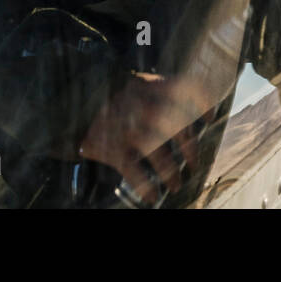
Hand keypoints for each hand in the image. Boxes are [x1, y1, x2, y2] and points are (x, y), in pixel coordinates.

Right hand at [79, 71, 216, 205]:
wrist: (71, 110)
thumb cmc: (114, 102)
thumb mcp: (137, 88)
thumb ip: (161, 96)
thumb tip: (194, 119)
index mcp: (148, 85)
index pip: (182, 87)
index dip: (201, 101)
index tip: (209, 118)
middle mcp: (138, 103)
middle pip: (172, 123)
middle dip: (188, 147)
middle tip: (194, 163)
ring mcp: (123, 125)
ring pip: (155, 149)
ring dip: (170, 171)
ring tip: (177, 184)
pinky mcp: (109, 147)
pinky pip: (131, 169)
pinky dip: (145, 185)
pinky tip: (153, 196)